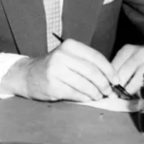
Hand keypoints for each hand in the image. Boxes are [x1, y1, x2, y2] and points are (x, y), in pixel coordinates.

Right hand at [0, 39, 117, 102]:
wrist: (27, 75)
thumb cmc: (54, 66)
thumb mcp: (69, 56)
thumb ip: (87, 62)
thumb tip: (112, 76)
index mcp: (69, 46)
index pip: (96, 57)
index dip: (109, 70)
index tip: (116, 80)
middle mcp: (62, 56)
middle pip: (92, 72)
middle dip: (104, 84)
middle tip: (109, 91)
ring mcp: (56, 71)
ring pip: (85, 84)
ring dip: (96, 93)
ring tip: (99, 96)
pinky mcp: (53, 86)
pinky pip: (76, 94)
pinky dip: (85, 98)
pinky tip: (87, 98)